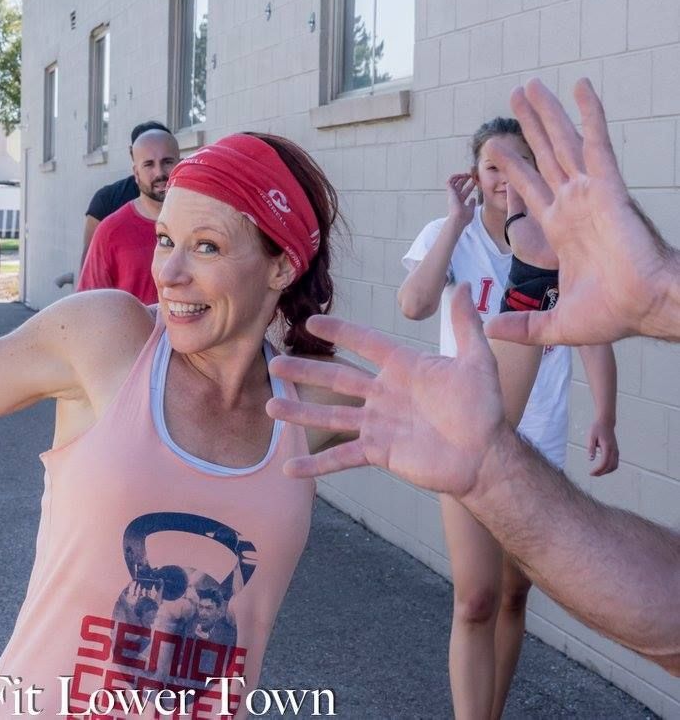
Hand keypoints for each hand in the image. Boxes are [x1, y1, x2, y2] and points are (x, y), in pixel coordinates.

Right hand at [267, 284, 511, 498]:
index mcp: (402, 369)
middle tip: (276, 363)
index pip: (365, 343)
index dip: (340, 332)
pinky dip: (317, 465)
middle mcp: (383, 394)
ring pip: (331, 416)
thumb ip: (465, 326)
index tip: (311, 323)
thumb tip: (467, 286)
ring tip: (271, 406)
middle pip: (337, 378)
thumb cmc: (483, 409)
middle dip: (306, 370)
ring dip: (301, 412)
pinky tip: (292, 470)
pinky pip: (342, 457)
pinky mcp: (378, 452)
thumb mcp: (476, 362)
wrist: (484, 457)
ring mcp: (378, 424)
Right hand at [446, 172, 476, 226]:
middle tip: (472, 174)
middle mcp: (456, 197)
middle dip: (466, 179)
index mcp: (461, 201)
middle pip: (460, 185)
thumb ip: (472, 203)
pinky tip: (461, 175)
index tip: (476, 181)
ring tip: (466, 173)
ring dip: (460, 176)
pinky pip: (449, 181)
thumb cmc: (464, 217)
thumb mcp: (471, 209)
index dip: (471, 185)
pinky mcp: (450, 192)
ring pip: (454, 182)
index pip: (466, 191)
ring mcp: (452, 194)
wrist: (459, 218)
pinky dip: (454, 177)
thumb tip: (473, 198)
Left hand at [485, 79, 678, 344]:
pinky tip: (581, 87)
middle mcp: (574, 204)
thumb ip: (522, 325)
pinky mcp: (609, 188)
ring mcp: (591, 193)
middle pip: (545, 155)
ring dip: (548, 114)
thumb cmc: (613, 314)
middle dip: (530, 126)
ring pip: (564, 143)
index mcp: (562, 228)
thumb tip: (488, 329)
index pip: (531, 190)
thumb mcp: (554, 324)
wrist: (646, 308)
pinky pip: (597, 143)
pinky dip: (590, 115)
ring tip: (529, 86)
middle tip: (516, 96)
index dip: (513, 168)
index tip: (495, 149)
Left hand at [587, 419, 618, 475]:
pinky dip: (609, 468)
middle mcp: (614, 451)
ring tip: (596, 472)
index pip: (604, 463)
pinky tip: (602, 468)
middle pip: (610, 467)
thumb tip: (590, 459)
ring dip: (606, 471)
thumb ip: (591, 448)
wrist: (605, 422)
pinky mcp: (616, 451)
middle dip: (602, 472)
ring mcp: (616, 451)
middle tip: (592, 474)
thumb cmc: (596, 429)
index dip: (598, 470)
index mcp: (607, 447)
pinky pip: (615, 463)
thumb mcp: (591, 436)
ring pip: (614, 466)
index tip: (591, 473)